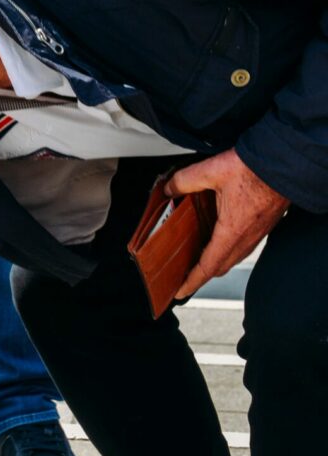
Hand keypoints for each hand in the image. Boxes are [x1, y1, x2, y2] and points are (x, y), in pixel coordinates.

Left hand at [166, 149, 288, 298]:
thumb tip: (169, 188)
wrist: (287, 163)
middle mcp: (246, 237)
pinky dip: (228, 249)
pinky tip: (220, 237)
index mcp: (231, 231)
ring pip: (233, 257)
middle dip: (200, 274)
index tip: (180, 292)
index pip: (208, 267)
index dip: (192, 282)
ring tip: (198, 258)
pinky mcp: (264, 224)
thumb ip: (185, 180)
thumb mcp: (212, 170)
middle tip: (183, 275)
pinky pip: (244, 245)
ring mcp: (258, 232)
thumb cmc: (256, 169)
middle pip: (220, 266)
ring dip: (215, 262)